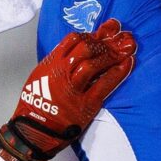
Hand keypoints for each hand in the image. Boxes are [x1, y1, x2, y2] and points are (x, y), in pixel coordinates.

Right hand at [0, 19, 136, 160]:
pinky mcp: (86, 104)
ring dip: (112, 54)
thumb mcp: (42, 75)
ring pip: (93, 64)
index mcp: (51, 63)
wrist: (34, 130)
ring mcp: (74, 88)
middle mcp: (62, 73)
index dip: (93, 33)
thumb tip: (80, 47)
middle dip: (105, 41)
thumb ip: (59, 60)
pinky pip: (104, 85)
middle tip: (119, 38)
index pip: (73, 39)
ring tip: (125, 48)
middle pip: (85, 48)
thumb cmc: (37, 104)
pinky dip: (117, 72)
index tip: (107, 30)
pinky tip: (127, 63)